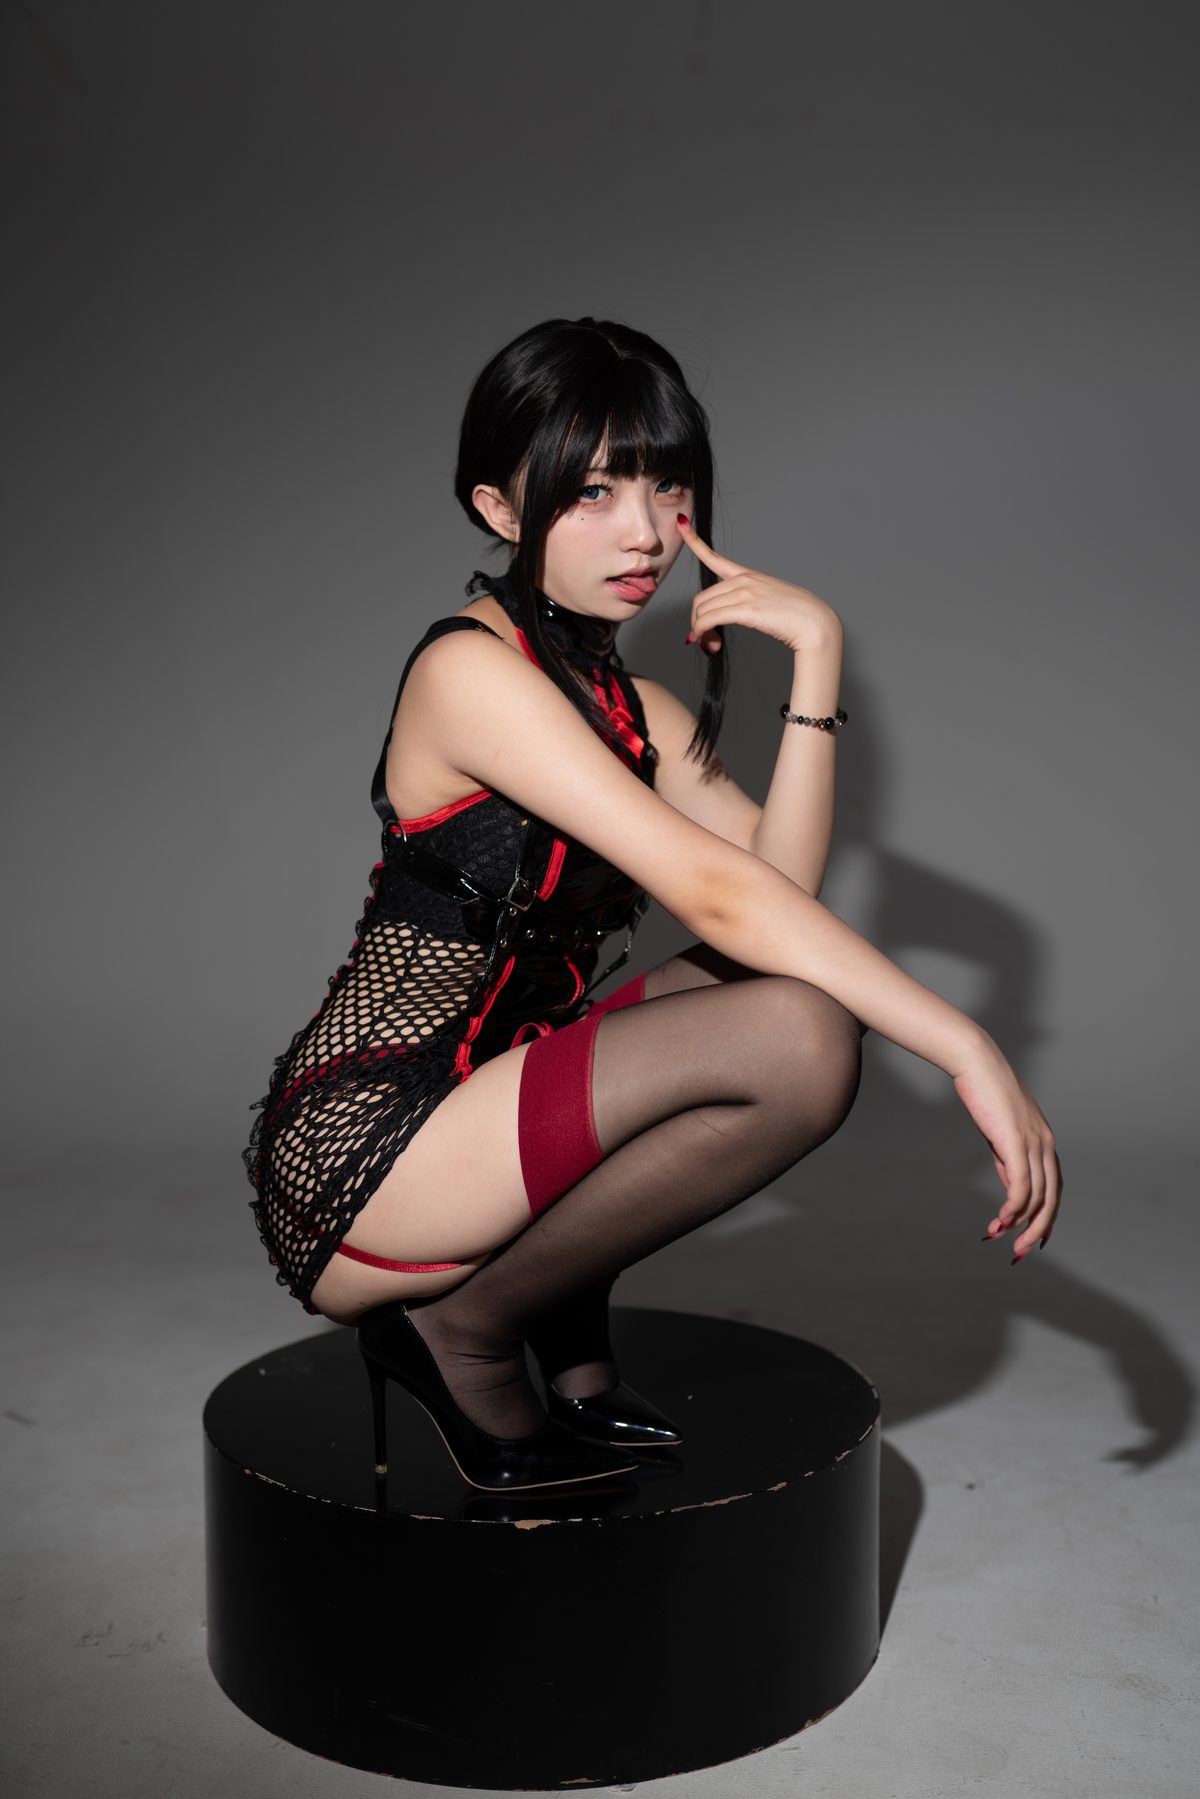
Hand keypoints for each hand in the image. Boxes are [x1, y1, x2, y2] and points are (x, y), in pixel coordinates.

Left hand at [676, 513, 840, 654]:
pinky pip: (709, 619)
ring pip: (702, 611)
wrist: (815, 624)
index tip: (680, 523)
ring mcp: (745, 592)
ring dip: (700, 632)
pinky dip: (701, 633)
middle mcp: (744, 580)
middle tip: (704, 641)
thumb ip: (748, 604)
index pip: (715, 557)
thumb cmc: (796, 618)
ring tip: (711, 646)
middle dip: (697, 622)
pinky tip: (706, 644)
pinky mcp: (746, 608)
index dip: (694, 540)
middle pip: (701, 599)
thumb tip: (729, 620)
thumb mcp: (770, 602)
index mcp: (749, 575)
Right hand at [951, 1037, 1062, 1256]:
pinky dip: (1012, 1207)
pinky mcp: (1017, 1142)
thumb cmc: (985, 1093)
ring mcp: (1034, 1143)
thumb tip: (1013, 1191)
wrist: (977, 1063)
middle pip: (1051, 1199)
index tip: (1035, 1240)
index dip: (1048, 1217)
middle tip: (1020, 1251)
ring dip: (1020, 1223)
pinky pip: (1020, 1185)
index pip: (1054, 1189)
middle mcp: (1045, 1145)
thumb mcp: (1001, 1134)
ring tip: (1000, 1236)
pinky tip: (1000, 1219)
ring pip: (1036, 1196)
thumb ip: (1009, 1161)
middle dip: (1037, 1229)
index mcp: (1044, 1142)